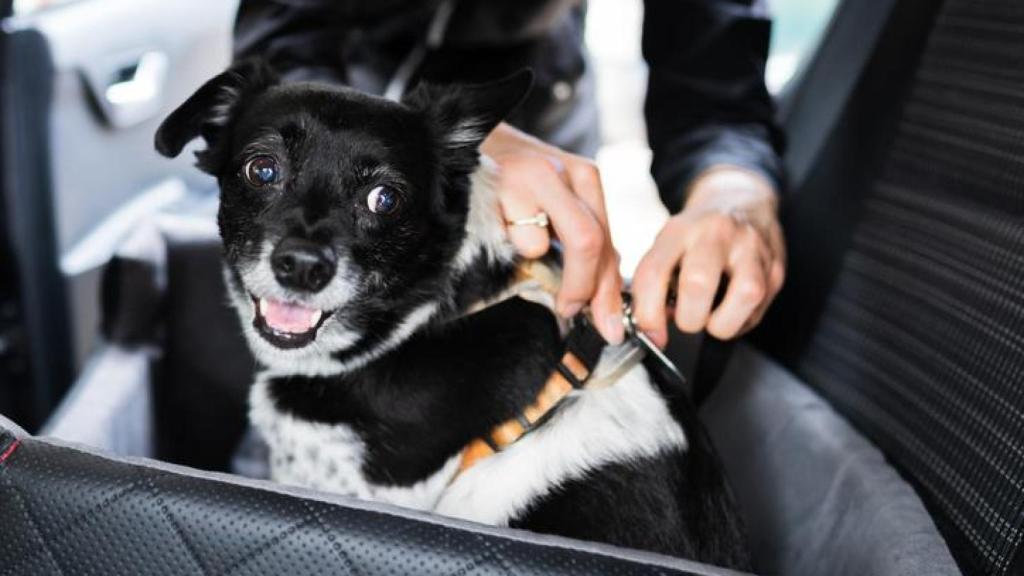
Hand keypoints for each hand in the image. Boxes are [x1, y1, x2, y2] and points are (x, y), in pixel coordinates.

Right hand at [481, 123, 624, 343]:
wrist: (460, 141)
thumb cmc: (510, 180)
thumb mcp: (555, 203)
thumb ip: (579, 241)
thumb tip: (601, 297)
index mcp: (582, 176)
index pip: (606, 241)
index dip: (609, 289)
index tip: (610, 324)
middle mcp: (556, 171)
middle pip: (587, 242)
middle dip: (581, 287)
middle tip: (569, 309)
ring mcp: (520, 176)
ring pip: (536, 245)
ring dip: (525, 256)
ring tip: (510, 233)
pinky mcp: (486, 186)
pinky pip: (497, 237)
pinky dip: (498, 242)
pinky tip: (492, 220)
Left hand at [631, 167, 785, 346]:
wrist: (739, 199)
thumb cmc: (697, 233)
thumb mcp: (668, 244)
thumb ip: (655, 281)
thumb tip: (652, 327)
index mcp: (680, 230)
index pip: (654, 273)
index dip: (648, 314)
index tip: (652, 333)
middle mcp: (716, 233)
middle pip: (699, 284)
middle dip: (689, 318)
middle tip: (688, 320)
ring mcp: (751, 247)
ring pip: (745, 294)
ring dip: (724, 323)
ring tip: (714, 319)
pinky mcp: (775, 266)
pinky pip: (760, 306)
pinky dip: (742, 320)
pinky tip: (732, 311)